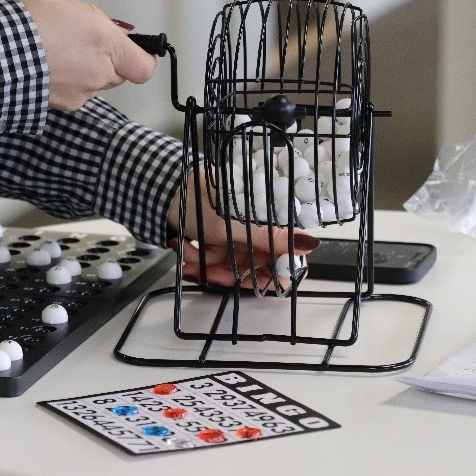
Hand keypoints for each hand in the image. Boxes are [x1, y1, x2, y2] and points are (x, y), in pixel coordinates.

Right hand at [19, 0, 156, 110]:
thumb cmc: (24, 27)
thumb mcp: (69, 9)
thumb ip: (99, 24)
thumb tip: (117, 34)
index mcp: (104, 42)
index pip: (144, 66)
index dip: (143, 58)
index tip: (139, 50)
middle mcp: (98, 73)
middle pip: (118, 74)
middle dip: (107, 61)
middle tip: (83, 44)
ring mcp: (82, 94)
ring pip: (95, 84)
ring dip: (84, 72)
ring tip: (56, 54)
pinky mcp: (65, 107)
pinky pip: (75, 94)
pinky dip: (66, 83)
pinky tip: (47, 68)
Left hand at [167, 166, 320, 288]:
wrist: (164, 192)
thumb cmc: (198, 200)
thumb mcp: (233, 224)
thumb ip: (271, 238)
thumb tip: (311, 243)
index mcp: (269, 223)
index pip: (288, 258)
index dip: (275, 276)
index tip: (254, 283)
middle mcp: (258, 231)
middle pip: (257, 269)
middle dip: (231, 275)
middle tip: (210, 273)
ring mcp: (239, 238)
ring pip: (233, 269)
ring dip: (209, 268)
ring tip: (188, 255)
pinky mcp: (221, 243)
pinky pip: (217, 263)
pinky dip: (200, 260)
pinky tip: (185, 250)